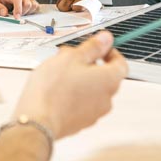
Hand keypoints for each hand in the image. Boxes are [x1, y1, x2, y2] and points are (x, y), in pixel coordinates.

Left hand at [0, 0, 39, 19]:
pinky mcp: (33, 1)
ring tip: (20, 12)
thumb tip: (4, 13)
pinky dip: (32, 12)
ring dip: (27, 12)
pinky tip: (25, 12)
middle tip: (16, 15)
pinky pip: (36, 7)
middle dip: (23, 13)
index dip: (18, 8)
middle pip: (28, 4)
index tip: (17, 17)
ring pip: (33, 6)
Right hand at [13, 31, 127, 138]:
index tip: (98, 47)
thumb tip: (106, 39)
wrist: (38, 120)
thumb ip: (92, 47)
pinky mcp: (81, 122)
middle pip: (105, 76)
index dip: (110, 52)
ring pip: (92, 89)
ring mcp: (94, 113)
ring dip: (80, 78)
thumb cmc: (54, 89)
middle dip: (89, 64)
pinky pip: (82, 102)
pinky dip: (74, 93)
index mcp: (109, 80)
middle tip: (71, 57)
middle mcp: (106, 99)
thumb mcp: (72, 57)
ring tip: (59, 72)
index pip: (121, 63)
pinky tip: (57, 88)